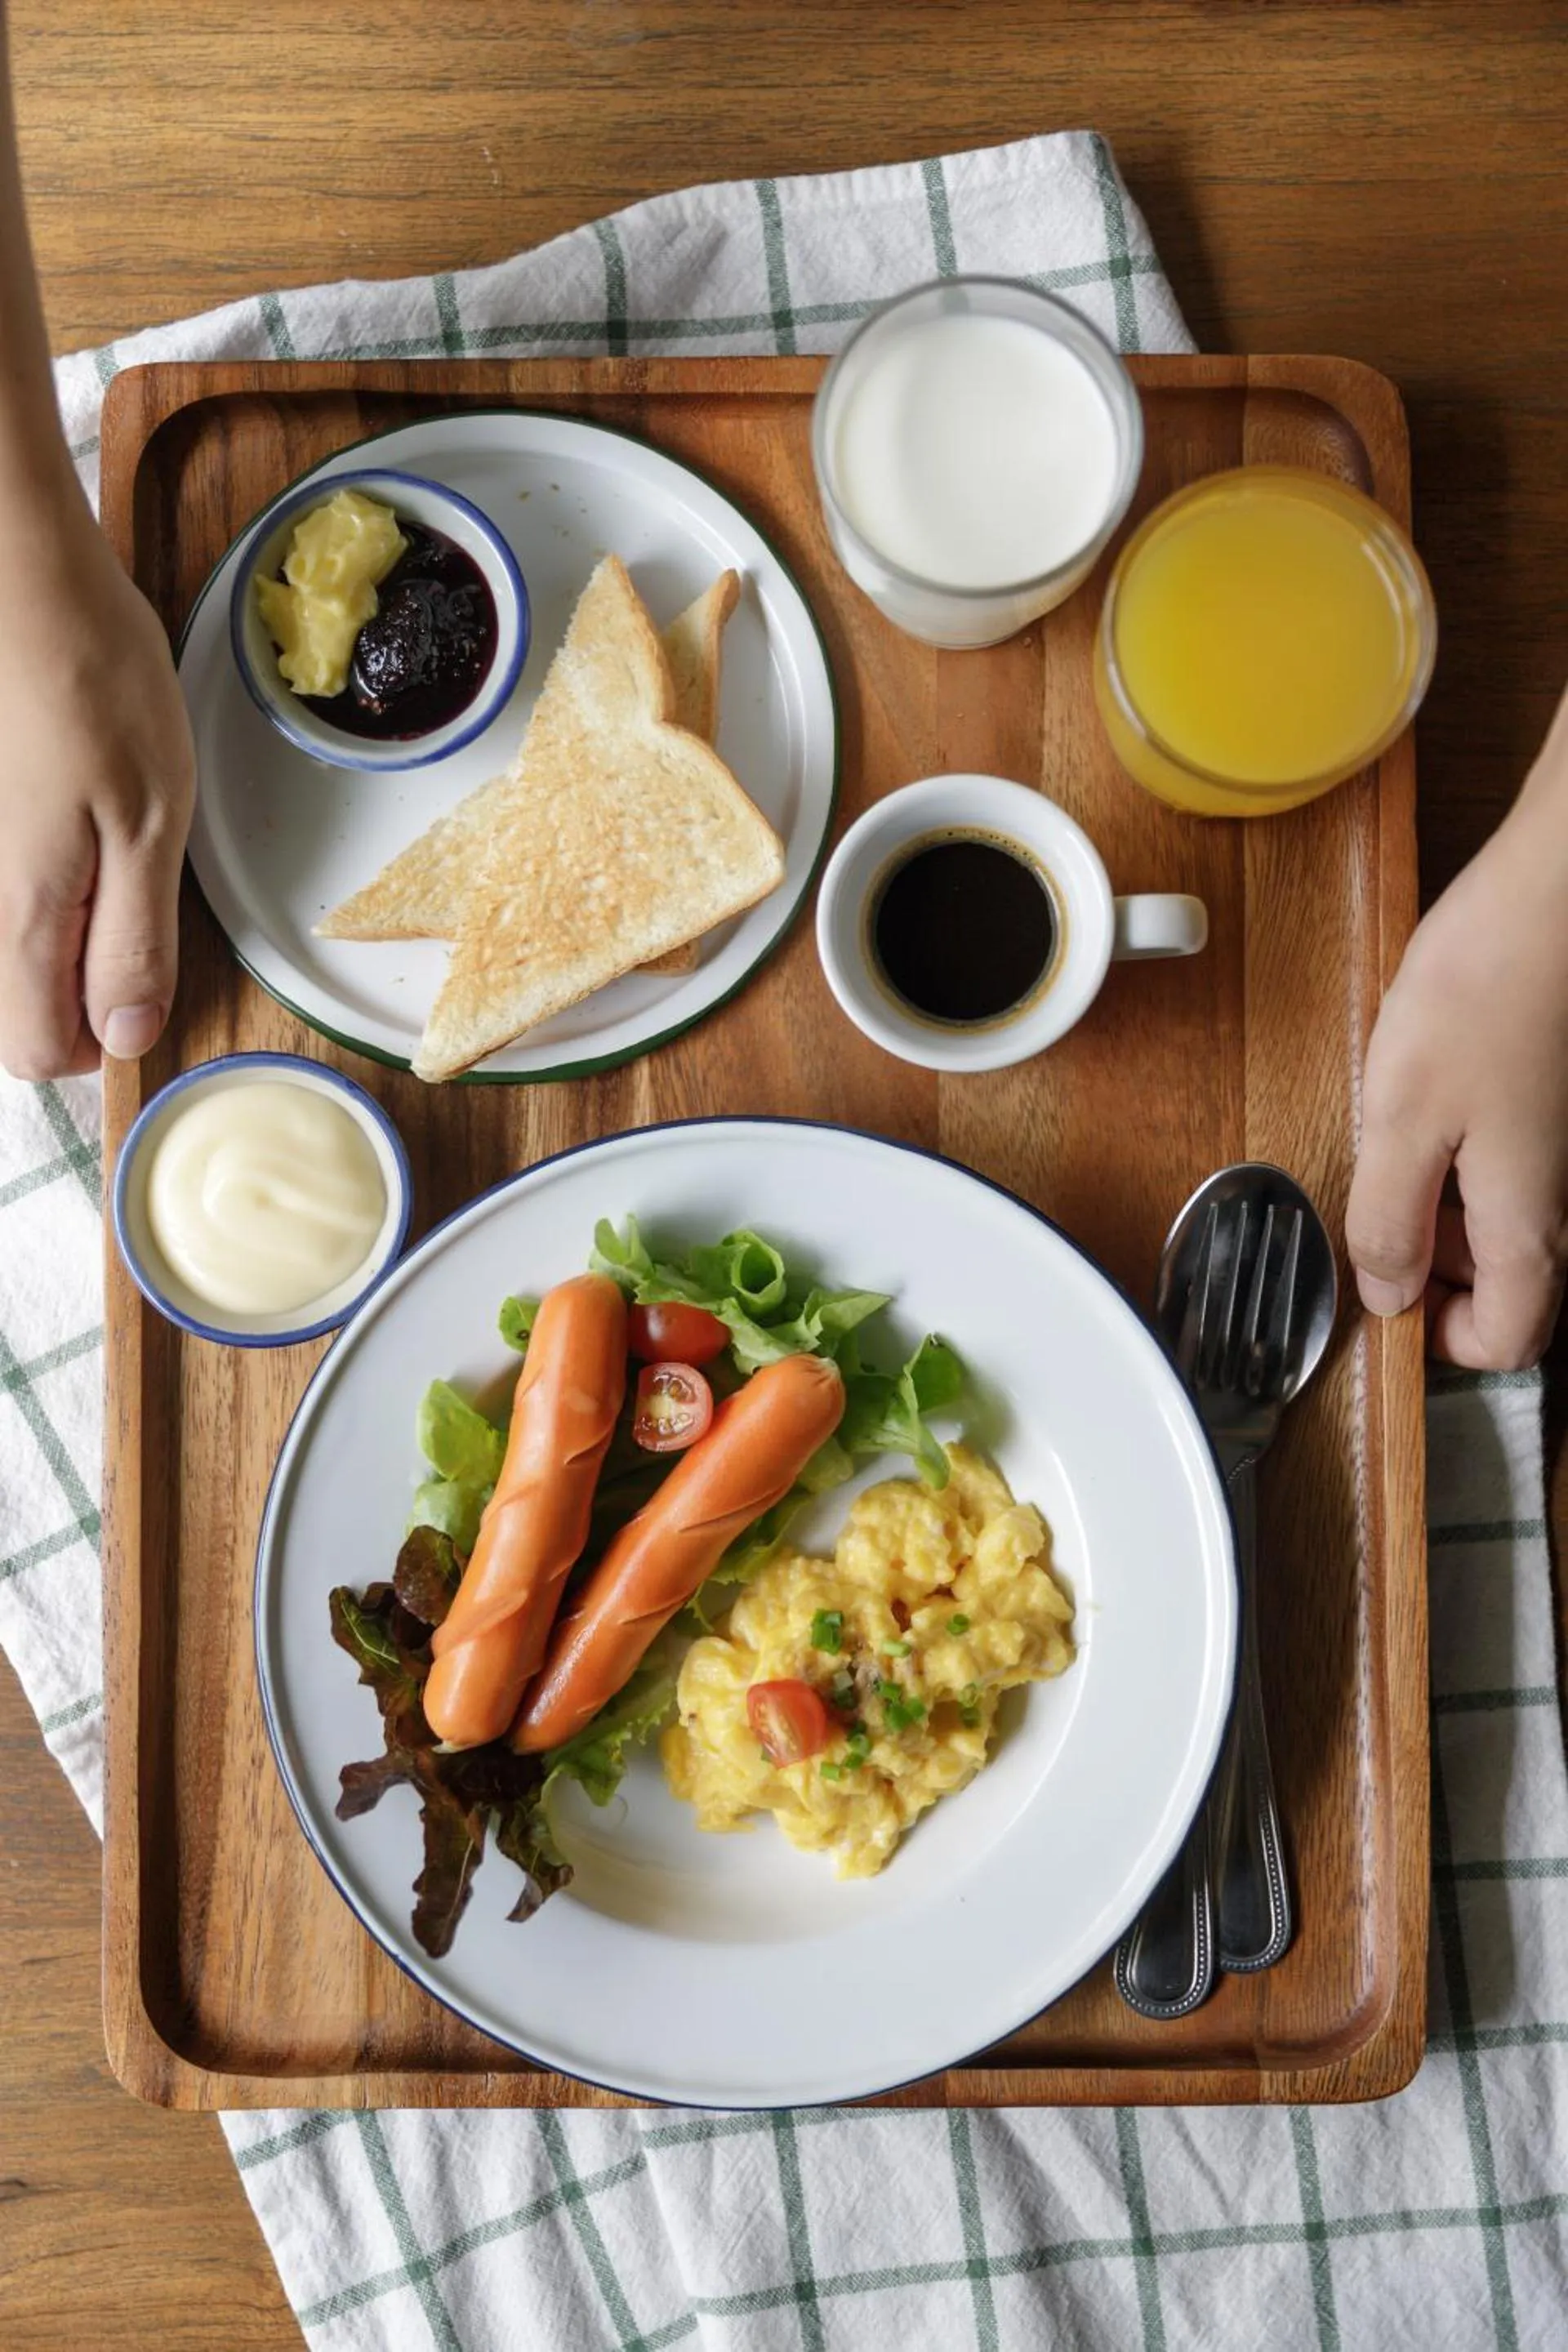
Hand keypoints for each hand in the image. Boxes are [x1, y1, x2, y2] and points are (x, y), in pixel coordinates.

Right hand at [0, 496, 194, 1078]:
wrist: (21, 581)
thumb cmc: (93, 685)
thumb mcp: (151, 822)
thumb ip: (136, 939)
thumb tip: (127, 1035)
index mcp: (23, 914)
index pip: (38, 1054)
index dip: (103, 1038)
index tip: (143, 979)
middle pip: (16, 1007)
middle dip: (82, 981)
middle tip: (130, 898)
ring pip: (14, 946)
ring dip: (66, 926)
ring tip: (102, 843)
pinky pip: (12, 890)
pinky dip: (46, 878)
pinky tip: (69, 813)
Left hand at [1347, 719, 1567, 1368]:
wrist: (1556, 891)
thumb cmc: (1484, 986)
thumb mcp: (1401, 1114)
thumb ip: (1387, 1218)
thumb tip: (1385, 1296)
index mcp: (1526, 1218)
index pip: (1509, 1339)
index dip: (1440, 1339)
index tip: (1381, 1295)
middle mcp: (1557, 1192)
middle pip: (1506, 1283)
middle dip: (1432, 1268)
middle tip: (1372, 1211)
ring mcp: (1556, 1145)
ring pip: (1502, 1220)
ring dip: (1440, 1207)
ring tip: (1390, 1143)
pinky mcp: (1546, 1098)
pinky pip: (1504, 1161)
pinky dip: (1457, 1153)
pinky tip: (1420, 1096)